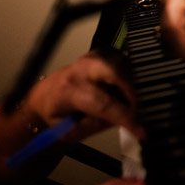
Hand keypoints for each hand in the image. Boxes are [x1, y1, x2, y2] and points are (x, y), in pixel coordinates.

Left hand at [15, 52, 139, 145]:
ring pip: (120, 64)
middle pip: (114, 72)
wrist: (44, 95)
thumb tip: (121, 120)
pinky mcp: (99, 53)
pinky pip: (121, 60)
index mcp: (70, 91)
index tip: (140, 130)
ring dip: (131, 83)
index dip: (125, 117)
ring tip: (130, 102)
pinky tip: (125, 88)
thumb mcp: (69, 131)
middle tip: (139, 109)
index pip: (104, 104)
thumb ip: (94, 126)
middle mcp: (81, 69)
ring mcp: (91, 57)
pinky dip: (128, 74)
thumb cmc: (55, 114)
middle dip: (132, 91)